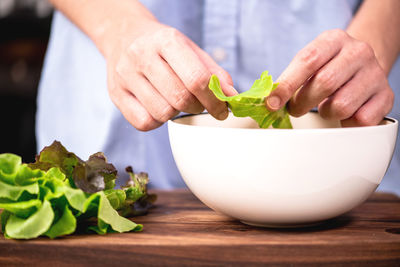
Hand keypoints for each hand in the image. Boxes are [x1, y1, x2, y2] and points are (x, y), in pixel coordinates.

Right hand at [106, 20, 234, 130]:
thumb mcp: (191, 50)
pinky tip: (158, 107)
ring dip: (176, 114)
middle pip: (180, 98)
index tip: (222, 110)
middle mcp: (142, 56)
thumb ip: (213, 72)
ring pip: (162, 113)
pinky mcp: (115, 94)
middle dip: (197, 107)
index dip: (214, 100)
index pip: (196, 78)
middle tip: (198, 103)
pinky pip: (144, 122)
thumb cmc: (162, 46)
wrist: (124, 35)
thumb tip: (231, 96)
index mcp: (166, 41)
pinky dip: (157, 121)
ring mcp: (125, 76)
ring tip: (175, 101)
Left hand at [266, 29, 393, 126]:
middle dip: (302, 103)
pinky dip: (346, 122)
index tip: (272, 103)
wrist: (362, 65)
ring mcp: (375, 74)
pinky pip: (360, 120)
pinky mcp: (386, 96)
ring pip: (342, 106)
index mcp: (334, 40)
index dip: (287, 85)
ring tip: (325, 106)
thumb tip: (269, 102)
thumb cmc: (327, 66)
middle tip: (295, 109)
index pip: (308, 61)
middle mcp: (358, 52)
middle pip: (324, 84)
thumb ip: (290, 79)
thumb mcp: (308, 63)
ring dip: (326, 113)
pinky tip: (345, 113)